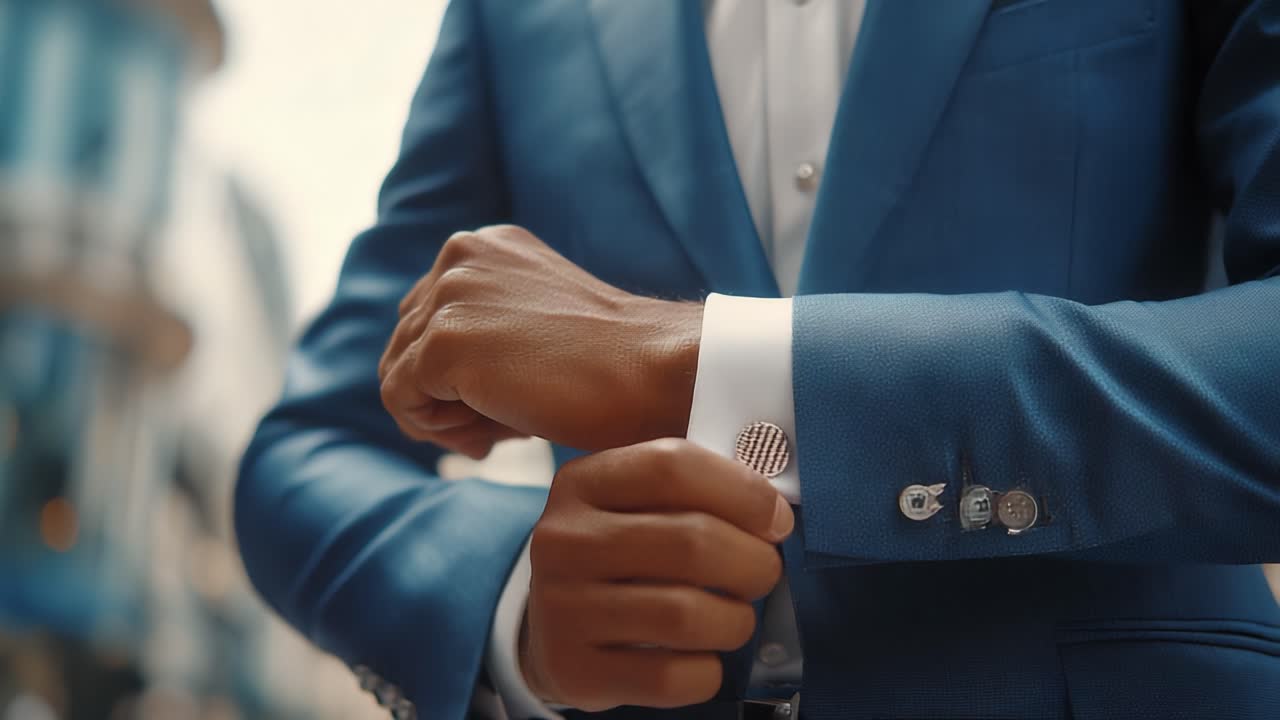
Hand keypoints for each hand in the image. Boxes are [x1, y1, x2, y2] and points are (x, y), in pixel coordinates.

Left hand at [378, 225, 701, 457]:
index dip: (450, 373)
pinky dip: (434, 430)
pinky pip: (400, 400)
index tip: (497, 403)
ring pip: (397, 372)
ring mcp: (449, 296)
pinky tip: (488, 439)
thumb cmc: (608, 366)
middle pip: (405, 343)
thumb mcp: (533, 328)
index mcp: (483, 246)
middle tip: (493, 431)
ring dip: (439, 416)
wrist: (652, 371)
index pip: (425, 315)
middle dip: (441, 396)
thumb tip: (417, 398)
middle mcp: (459, 256)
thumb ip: (479, 335)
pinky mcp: (445, 343)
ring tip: (491, 437)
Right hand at [520, 439, 793, 710]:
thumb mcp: (634, 503)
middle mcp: (563, 540)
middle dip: (753, 563)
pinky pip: (670, 677)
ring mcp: (561, 607)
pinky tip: (702, 658)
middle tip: (763, 573)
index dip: (743, 492)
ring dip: (735, 621)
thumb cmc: (619, 557)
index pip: (673, 467)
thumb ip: (694, 490)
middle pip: (691, 542)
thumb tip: (774, 511)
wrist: (552, 630)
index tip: (776, 519)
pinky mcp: (573, 669)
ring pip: (686, 615)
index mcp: (582, 483)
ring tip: (735, 618)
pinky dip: (707, 672)